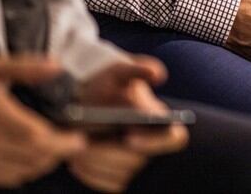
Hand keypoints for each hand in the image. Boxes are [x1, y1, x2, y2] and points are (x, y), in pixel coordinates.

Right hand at [0, 56, 86, 187]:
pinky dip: (26, 171)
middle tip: (74, 143)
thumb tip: (56, 66)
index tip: (79, 138)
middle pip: (33, 156)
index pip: (34, 137)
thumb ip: (26, 66)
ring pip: (23, 170)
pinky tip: (35, 159)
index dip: (61, 142)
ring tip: (57, 149)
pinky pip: (6, 178)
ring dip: (46, 163)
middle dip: (59, 152)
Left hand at [69, 57, 187, 192]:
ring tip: (76, 150)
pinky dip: (90, 173)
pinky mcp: (119, 179)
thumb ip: (138, 68)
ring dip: (95, 163)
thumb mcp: (121, 72)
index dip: (153, 143)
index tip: (129, 138)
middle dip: (110, 153)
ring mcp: (137, 166)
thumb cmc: (107, 88)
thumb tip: (156, 73)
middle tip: (86, 145)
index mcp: (164, 123)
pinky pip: (106, 183)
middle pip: (138, 161)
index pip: (173, 140)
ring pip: (120, 176)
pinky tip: (77, 161)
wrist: (85, 104)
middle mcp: (154, 147)